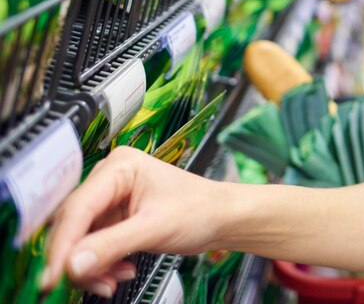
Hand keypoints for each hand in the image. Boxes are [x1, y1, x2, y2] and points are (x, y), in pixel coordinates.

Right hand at [42, 147, 226, 296]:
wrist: (221, 218)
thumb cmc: (201, 208)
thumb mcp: (155, 227)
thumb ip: (112, 246)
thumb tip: (73, 264)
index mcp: (120, 167)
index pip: (78, 208)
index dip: (63, 244)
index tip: (54, 275)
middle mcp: (110, 180)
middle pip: (73, 225)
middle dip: (78, 259)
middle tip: (86, 282)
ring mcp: (110, 201)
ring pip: (80, 241)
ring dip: (92, 266)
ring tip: (113, 280)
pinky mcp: (113, 220)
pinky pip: (93, 248)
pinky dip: (102, 266)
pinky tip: (121, 272)